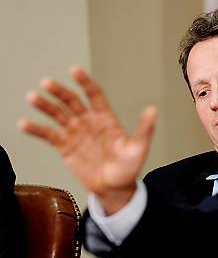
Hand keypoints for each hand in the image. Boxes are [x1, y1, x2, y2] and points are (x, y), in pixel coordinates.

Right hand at [18, 66, 156, 213]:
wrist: (115, 187)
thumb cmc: (129, 167)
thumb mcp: (138, 147)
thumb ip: (144, 129)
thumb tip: (153, 109)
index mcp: (106, 118)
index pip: (94, 94)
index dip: (85, 82)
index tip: (74, 70)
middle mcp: (88, 121)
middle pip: (71, 100)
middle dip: (59, 91)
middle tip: (47, 83)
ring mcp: (75, 132)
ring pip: (57, 114)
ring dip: (44, 105)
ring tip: (32, 97)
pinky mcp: (64, 146)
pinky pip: (48, 135)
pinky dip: (36, 129)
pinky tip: (24, 124)